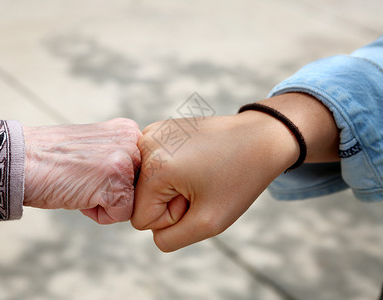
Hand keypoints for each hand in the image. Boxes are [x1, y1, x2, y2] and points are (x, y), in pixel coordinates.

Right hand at [23, 118, 141, 223]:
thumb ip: (120, 155)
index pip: (141, 171)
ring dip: (106, 203)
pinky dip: (99, 215)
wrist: (20, 160)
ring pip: (132, 201)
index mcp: (128, 130)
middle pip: (139, 187)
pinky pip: (122, 215)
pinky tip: (79, 195)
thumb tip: (139, 180)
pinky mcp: (117, 183)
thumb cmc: (54, 159)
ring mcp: (126, 160)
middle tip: (84, 179)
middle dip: (113, 192)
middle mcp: (133, 141)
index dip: (114, 180)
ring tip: (81, 185)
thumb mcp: (96, 147)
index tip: (91, 172)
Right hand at [131, 93, 338, 251]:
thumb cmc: (239, 179)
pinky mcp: (158, 129)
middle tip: (201, 185)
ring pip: (146, 184)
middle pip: (141, 201)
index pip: (141, 219)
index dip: (172, 218)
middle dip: (170, 202)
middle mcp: (144, 145)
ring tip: (199, 173)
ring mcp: (150, 133)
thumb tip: (150, 229)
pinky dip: (171, 171)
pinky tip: (194, 161)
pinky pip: (152, 168)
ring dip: (171, 187)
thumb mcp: (208, 223)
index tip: (198, 197)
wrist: (260, 137)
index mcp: (154, 167)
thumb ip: (170, 239)